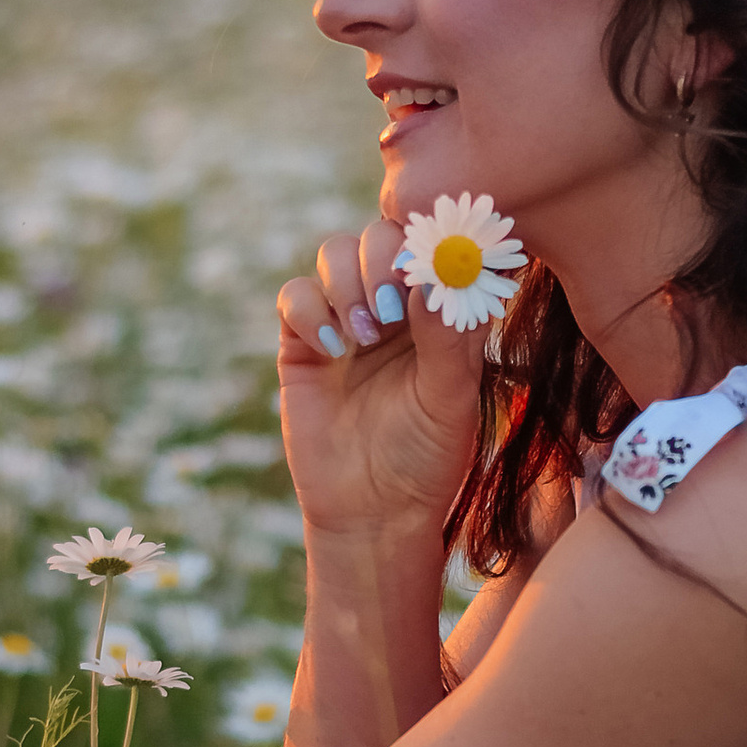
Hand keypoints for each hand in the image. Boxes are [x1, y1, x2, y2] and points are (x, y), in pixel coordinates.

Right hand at [275, 205, 497, 542]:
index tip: (430, 258)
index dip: (429, 238)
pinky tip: (332, 349)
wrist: (372, 512)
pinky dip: (311, 309)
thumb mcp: (451, 399)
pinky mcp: (303, 342)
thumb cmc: (426, 458)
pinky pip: (296, 295)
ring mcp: (347, 318)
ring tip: (364, 335)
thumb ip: (448, 336)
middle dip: (384, 260)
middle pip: (381, 235)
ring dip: (348, 281)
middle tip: (391, 308)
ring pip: (336, 252)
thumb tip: (437, 272)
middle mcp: (395, 305)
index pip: (435, 242)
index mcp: (440, 310)